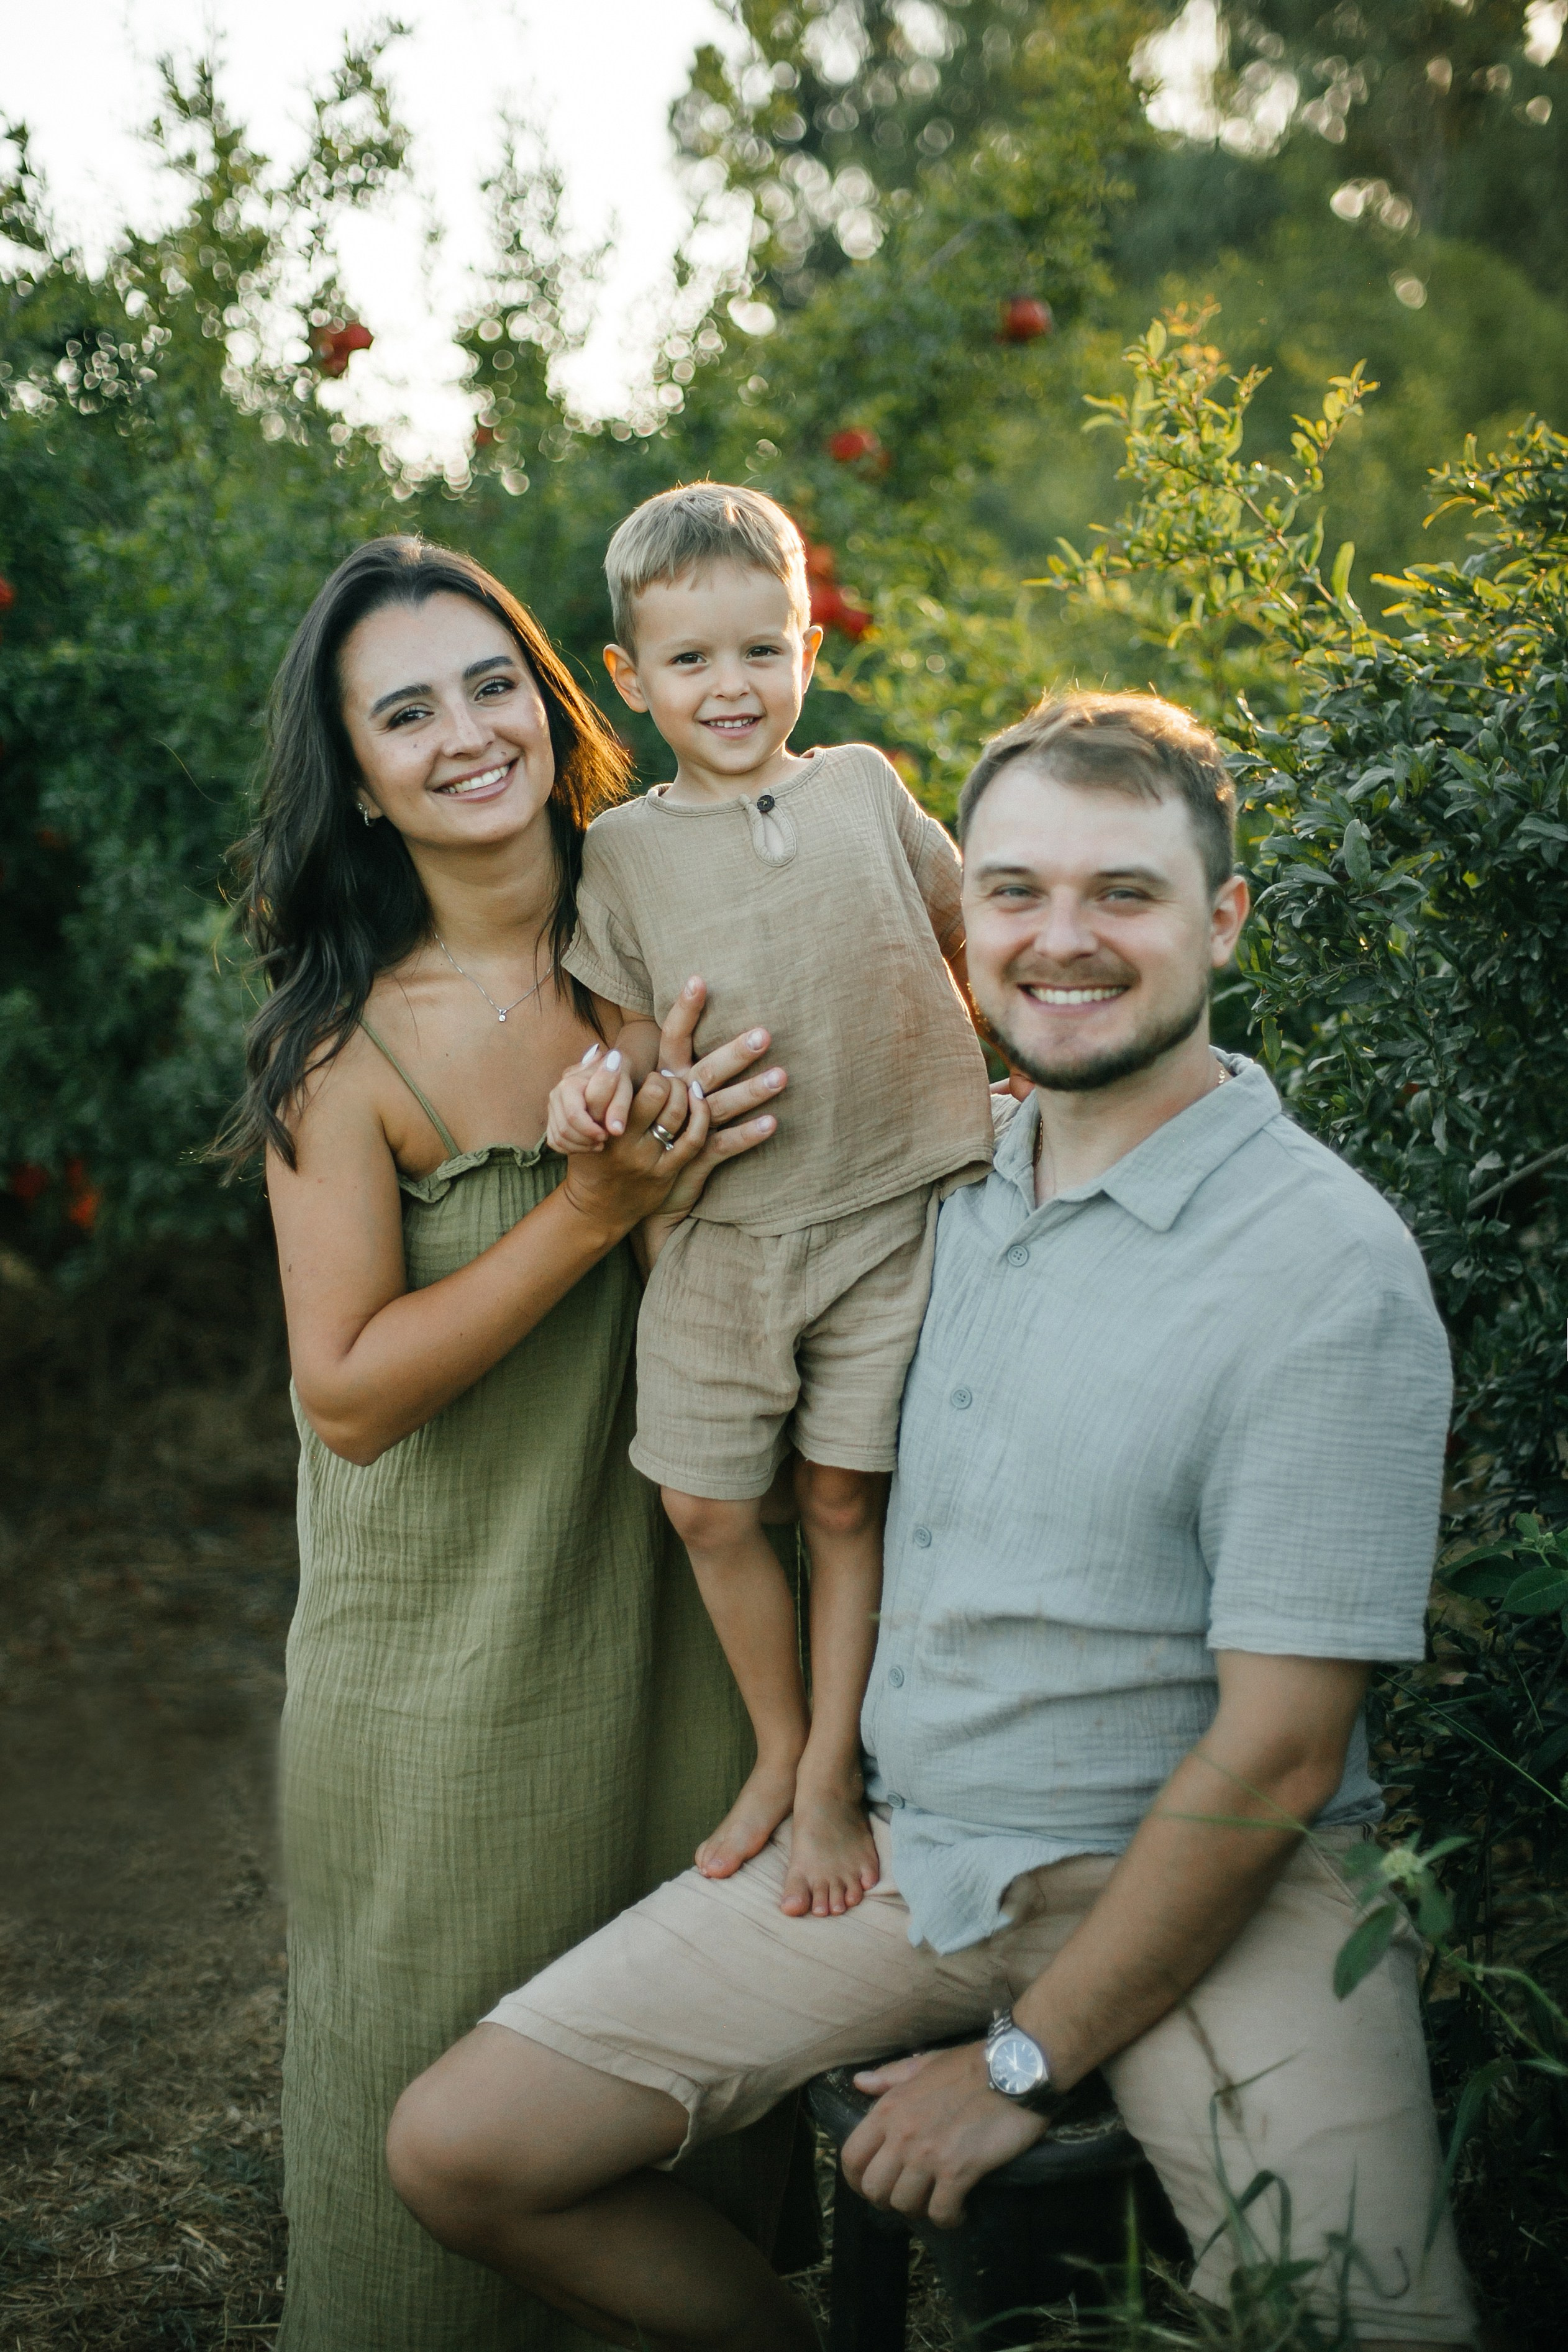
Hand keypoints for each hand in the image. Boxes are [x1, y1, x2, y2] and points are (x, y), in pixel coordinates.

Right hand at [548, 1043, 636, 1153]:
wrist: (608, 1075)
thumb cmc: (617, 1082)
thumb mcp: (623, 1090)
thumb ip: (619, 1108)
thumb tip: (615, 1131)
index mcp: (569, 1084)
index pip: (573, 1116)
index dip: (591, 1130)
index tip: (608, 1134)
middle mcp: (556, 1094)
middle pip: (564, 1129)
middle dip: (586, 1140)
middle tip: (605, 1138)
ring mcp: (552, 1107)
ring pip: (558, 1138)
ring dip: (581, 1146)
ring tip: (600, 1142)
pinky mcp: (552, 1118)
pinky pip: (555, 1142)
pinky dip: (571, 1148)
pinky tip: (589, 1144)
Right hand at [558, 1070, 712, 1237]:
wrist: (596, 1209)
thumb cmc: (592, 1158)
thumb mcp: (583, 1126)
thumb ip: (593, 1088)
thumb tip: (599, 1048)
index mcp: (596, 1124)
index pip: (607, 1085)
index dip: (614, 1067)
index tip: (619, 1056)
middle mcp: (620, 1140)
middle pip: (653, 1092)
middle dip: (664, 1079)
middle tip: (664, 1079)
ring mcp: (645, 1158)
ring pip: (675, 1112)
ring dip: (686, 1092)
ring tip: (684, 1087)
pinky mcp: (666, 1173)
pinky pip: (693, 1139)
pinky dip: (702, 1115)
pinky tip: (700, 1102)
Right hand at [635, 982, 787, 1263]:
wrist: (607, 1195)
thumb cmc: (614, 1138)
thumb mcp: (613, 1102)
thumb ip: (614, 1075)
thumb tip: (600, 1048)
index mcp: (654, 1079)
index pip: (670, 1038)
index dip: (684, 1011)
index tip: (700, 980)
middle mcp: (668, 1102)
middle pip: (705, 1071)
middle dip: (735, 1052)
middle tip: (765, 1033)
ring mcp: (678, 1132)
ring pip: (719, 1107)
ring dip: (751, 1092)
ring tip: (782, 1076)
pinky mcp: (689, 1161)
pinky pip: (722, 1145)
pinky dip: (748, 1135)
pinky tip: (773, 1123)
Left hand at [840, 2043, 1043, 2230]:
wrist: (1014, 2070)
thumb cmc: (971, 2065)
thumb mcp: (925, 2064)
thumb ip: (890, 2076)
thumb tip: (859, 2083)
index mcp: (889, 2108)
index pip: (851, 2156)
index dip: (856, 2179)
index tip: (872, 2186)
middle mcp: (902, 2134)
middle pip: (873, 2189)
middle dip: (887, 2199)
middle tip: (908, 2195)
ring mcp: (928, 2155)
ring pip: (904, 2204)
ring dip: (919, 2209)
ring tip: (935, 2200)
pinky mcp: (958, 2171)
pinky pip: (941, 2212)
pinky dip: (949, 2218)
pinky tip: (959, 2209)